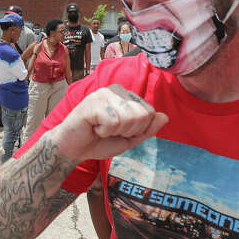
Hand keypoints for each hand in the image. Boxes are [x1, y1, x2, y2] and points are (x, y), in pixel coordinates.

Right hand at [50, 85, 167, 161]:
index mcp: (128, 96)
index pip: (150, 113)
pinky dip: (103, 131)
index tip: (119, 132)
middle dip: (128, 131)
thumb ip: (147, 130)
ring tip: (101, 128)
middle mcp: (117, 90)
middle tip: (110, 131)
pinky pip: (112, 121)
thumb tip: (165, 117)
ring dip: (114, 131)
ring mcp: (104, 93)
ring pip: (128, 118)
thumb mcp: (129, 139)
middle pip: (142, 115)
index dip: (138, 131)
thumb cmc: (100, 141)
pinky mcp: (92, 102)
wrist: (73, 148)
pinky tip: (94, 127)